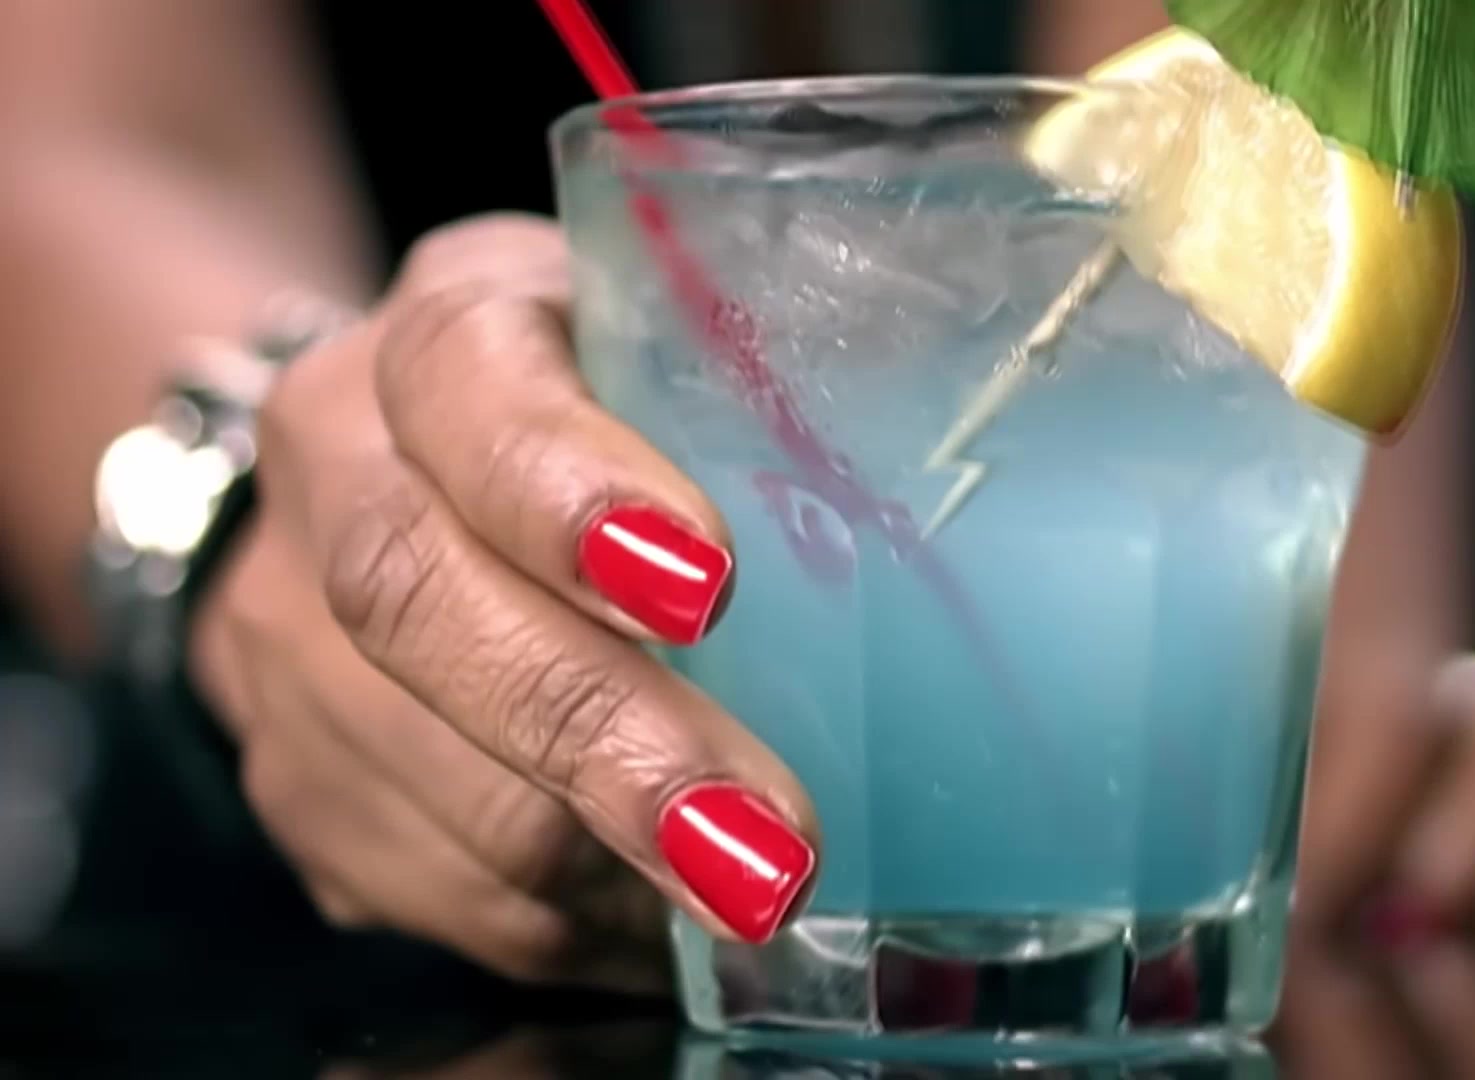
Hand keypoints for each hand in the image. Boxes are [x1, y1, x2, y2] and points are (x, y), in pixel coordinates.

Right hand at [189, 215, 819, 992]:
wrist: (384, 467)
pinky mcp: (296, 772)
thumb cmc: (609, 406)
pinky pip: (431, 880)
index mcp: (452, 327)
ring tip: (750, 890)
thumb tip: (971, 503)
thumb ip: (771, 393)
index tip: (704, 584)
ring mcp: (285, 632)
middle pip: (422, 603)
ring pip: (427, 773)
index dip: (572, 489)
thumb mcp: (679, 346)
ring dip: (597, 860)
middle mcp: (339, 464)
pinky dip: (564, 913)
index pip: (472, 382)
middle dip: (601, 736)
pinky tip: (656, 910)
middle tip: (759, 841)